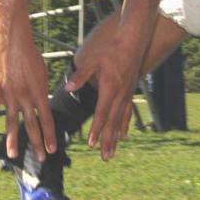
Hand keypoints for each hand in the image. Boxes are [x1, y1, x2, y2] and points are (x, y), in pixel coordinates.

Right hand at [0, 39, 55, 161]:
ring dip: (13, 141)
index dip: (50, 136)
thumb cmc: (30, 55)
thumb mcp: (42, 73)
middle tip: (41, 158)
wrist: (14, 42)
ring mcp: (10, 95)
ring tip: (13, 155)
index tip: (52, 149)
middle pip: (32, 125)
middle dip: (37, 143)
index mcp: (39, 93)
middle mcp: (25, 97)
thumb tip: (43, 102)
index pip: (47, 119)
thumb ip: (41, 91)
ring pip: (12, 123)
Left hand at [65, 26, 148, 160]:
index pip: (102, 113)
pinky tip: (123, 136)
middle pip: (112, 122)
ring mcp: (127, 94)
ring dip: (115, 138)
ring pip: (120, 121)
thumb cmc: (111, 50)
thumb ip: (80, 75)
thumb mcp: (93, 60)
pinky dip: (124, 126)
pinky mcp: (130, 92)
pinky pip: (126, 113)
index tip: (92, 144)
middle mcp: (120, 95)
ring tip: (112, 153)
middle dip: (107, 141)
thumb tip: (67, 88)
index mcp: (110, 88)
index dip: (97, 129)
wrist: (133, 41)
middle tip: (104, 157)